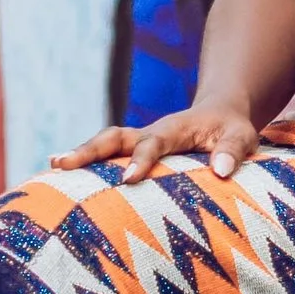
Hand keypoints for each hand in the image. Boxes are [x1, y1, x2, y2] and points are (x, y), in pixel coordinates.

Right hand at [53, 104, 260, 182]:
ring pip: (105, 144)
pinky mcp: (135, 151)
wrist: (220, 113)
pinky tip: (62, 179)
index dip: (140, 160)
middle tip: (61, 164)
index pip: (153, 143)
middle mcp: (150, 132)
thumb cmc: (232, 129)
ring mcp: (139, 141)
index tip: (127, 180)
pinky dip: (86, 164)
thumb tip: (222, 171)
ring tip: (52, 166)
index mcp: (174, 129)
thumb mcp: (242, 136)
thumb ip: (233, 151)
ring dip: (80, 154)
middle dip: (88, 151)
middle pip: (114, 137)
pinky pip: (108, 155)